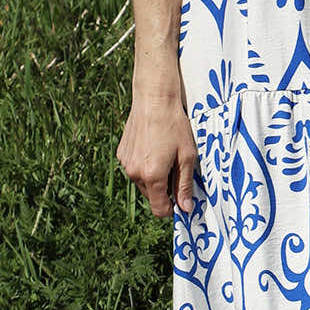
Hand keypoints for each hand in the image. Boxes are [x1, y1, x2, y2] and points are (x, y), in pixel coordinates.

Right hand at [117, 93, 197, 218]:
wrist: (153, 99)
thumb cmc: (174, 126)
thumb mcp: (188, 156)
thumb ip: (185, 185)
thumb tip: (185, 209)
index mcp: (152, 176)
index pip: (159, 209)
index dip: (171, 209)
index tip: (180, 200)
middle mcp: (135, 173)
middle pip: (151, 196)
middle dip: (164, 190)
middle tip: (176, 168)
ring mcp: (125, 163)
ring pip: (142, 183)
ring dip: (153, 177)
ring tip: (164, 155)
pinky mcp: (121, 153)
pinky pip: (134, 168)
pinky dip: (144, 165)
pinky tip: (153, 147)